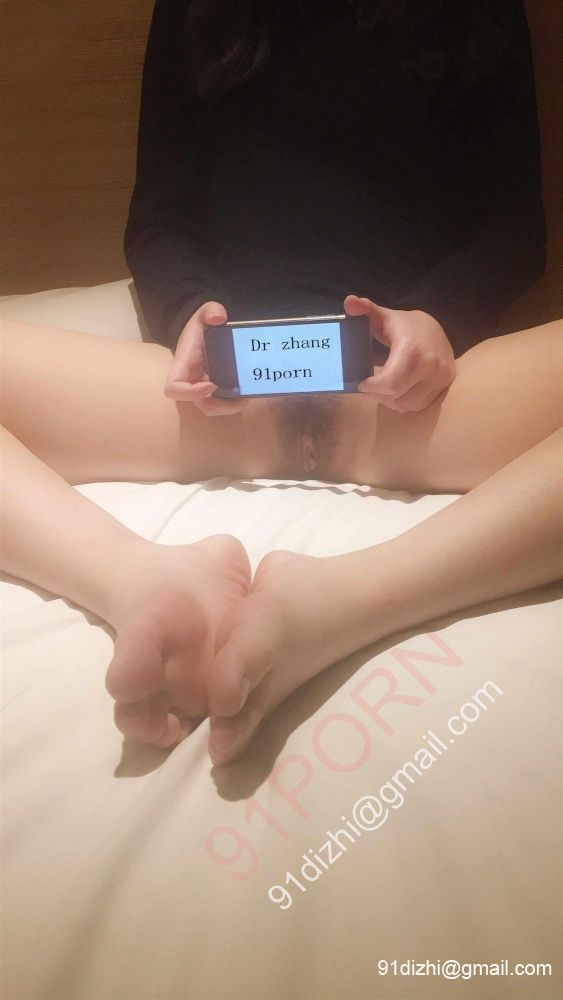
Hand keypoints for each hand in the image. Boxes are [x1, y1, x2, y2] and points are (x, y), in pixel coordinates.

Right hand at [164, 300, 247, 414]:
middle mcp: (190, 381)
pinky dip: (234, 403)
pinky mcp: (214, 391)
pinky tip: (248, 394)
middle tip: (241, 397)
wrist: (203, 333)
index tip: (211, 384)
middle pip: (199, 404)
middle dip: (220, 405)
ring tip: (248, 397)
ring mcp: (201, 388)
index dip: (190, 393)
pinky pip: (221, 403)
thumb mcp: (205, 312)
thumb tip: (218, 319)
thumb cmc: (200, 326)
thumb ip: (211, 310)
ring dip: (230, 407)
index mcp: (182, 366)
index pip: (174, 388)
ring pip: (211, 408)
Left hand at [344, 295, 455, 411]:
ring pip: (406, 404)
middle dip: (377, 395)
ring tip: (382, 390)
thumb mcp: (385, 316)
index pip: (389, 382)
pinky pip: (419, 405)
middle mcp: (430, 365)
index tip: (361, 384)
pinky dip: (404, 403)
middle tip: (368, 388)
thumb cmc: (406, 325)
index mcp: (412, 350)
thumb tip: (348, 302)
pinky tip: (397, 393)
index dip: (371, 388)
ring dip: (390, 401)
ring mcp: (440, 377)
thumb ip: (365, 309)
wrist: (438, 329)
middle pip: (396, 396)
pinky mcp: (445, 385)